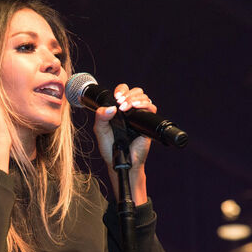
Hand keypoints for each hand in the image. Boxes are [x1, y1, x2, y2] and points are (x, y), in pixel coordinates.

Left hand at [93, 84, 156, 203]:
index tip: (116, 97)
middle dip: (128, 94)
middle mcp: (130, 111)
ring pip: (144, 97)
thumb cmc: (110, 147)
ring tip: (126, 107)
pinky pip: (151, 109)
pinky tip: (136, 108)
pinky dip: (145, 105)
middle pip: (135, 91)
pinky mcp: (147, 123)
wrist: (120, 161)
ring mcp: (139, 116)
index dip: (121, 90)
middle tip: (120, 103)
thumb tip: (110, 108)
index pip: (123, 91)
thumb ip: (100, 118)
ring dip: (135, 98)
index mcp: (118, 109)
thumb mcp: (100, 131)